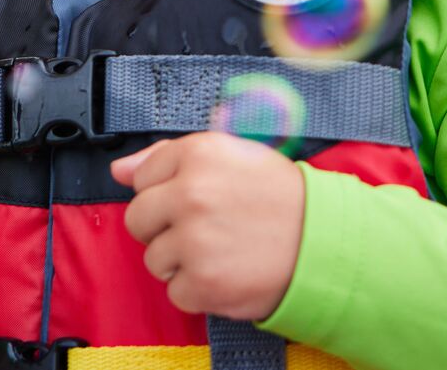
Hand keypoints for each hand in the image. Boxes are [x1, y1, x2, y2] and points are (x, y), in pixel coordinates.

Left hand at [109, 131, 305, 321]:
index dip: (166, 193)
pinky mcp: (203, 283)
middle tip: (203, 230)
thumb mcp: (230, 155)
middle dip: (163, 229)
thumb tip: (119, 170)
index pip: (141, 177)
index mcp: (198, 154)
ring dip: (181, 262)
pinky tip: (226, 273)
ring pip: (154, 259)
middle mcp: (191, 194)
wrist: (326, 242)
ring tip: (220, 251)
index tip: (194, 201)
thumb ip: (167, 157)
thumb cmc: (279, 197)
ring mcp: (195, 241)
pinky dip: (198, 291)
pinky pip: (175, 292)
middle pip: (138, 220)